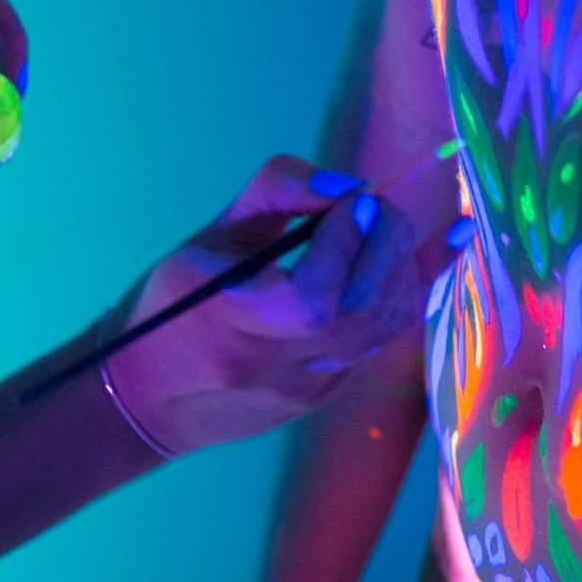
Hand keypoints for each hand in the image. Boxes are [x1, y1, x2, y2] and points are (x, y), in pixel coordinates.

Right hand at [103, 157, 423, 456]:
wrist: (147, 398)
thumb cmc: (168, 305)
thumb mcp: (207, 238)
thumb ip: (274, 195)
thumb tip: (344, 183)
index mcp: (234, 323)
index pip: (315, 295)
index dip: (344, 238)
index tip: (350, 198)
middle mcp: (278, 367)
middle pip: (363, 311)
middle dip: (386, 245)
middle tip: (374, 206)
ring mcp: (309, 390)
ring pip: (385, 329)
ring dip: (405, 268)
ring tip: (390, 225)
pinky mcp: (326, 397)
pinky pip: (380, 342)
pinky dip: (405, 293)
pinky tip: (434, 253)